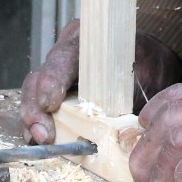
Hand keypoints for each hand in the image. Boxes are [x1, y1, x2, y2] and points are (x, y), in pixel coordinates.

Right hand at [20, 19, 181, 143]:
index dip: (52, 80)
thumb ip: (131, 94)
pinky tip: (38, 140)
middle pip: (39, 77)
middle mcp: (65, 52)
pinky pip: (39, 105)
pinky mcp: (56, 90)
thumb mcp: (146, 75)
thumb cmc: (148, 63)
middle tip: (42, 134)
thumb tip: (124, 125)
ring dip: (33, 119)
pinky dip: (37, 123)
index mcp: (87, 41)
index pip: (63, 58)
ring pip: (33, 92)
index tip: (50, 103)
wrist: (149, 59)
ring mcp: (57, 71)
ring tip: (38, 140)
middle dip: (36, 108)